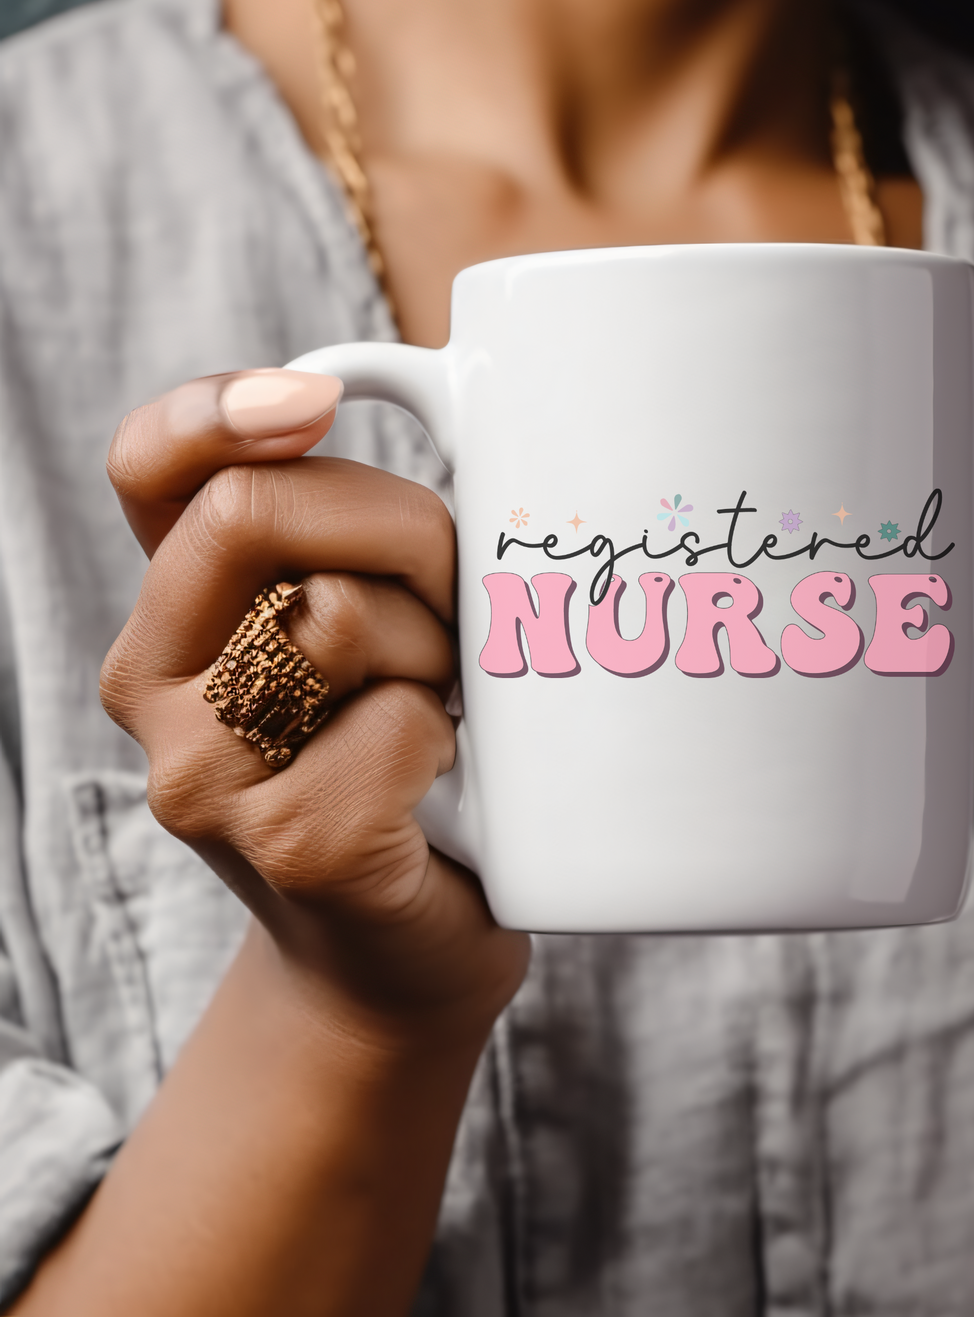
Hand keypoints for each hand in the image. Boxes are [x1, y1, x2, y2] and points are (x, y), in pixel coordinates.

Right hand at [100, 368, 528, 1042]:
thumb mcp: (365, 637)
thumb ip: (349, 539)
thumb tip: (407, 389)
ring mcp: (204, 775)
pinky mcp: (289, 843)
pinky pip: (397, 722)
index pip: (148, 469)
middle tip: (453, 603)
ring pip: (338, 614)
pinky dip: (449, 738)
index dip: (220, 408)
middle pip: (258, 512)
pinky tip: (440, 784)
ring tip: (442, 706)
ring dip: (436, 647)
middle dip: (401, 531)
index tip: (320, 402)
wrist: (398, 955)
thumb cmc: (401, 769)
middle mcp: (156, 687)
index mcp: (176, 614)